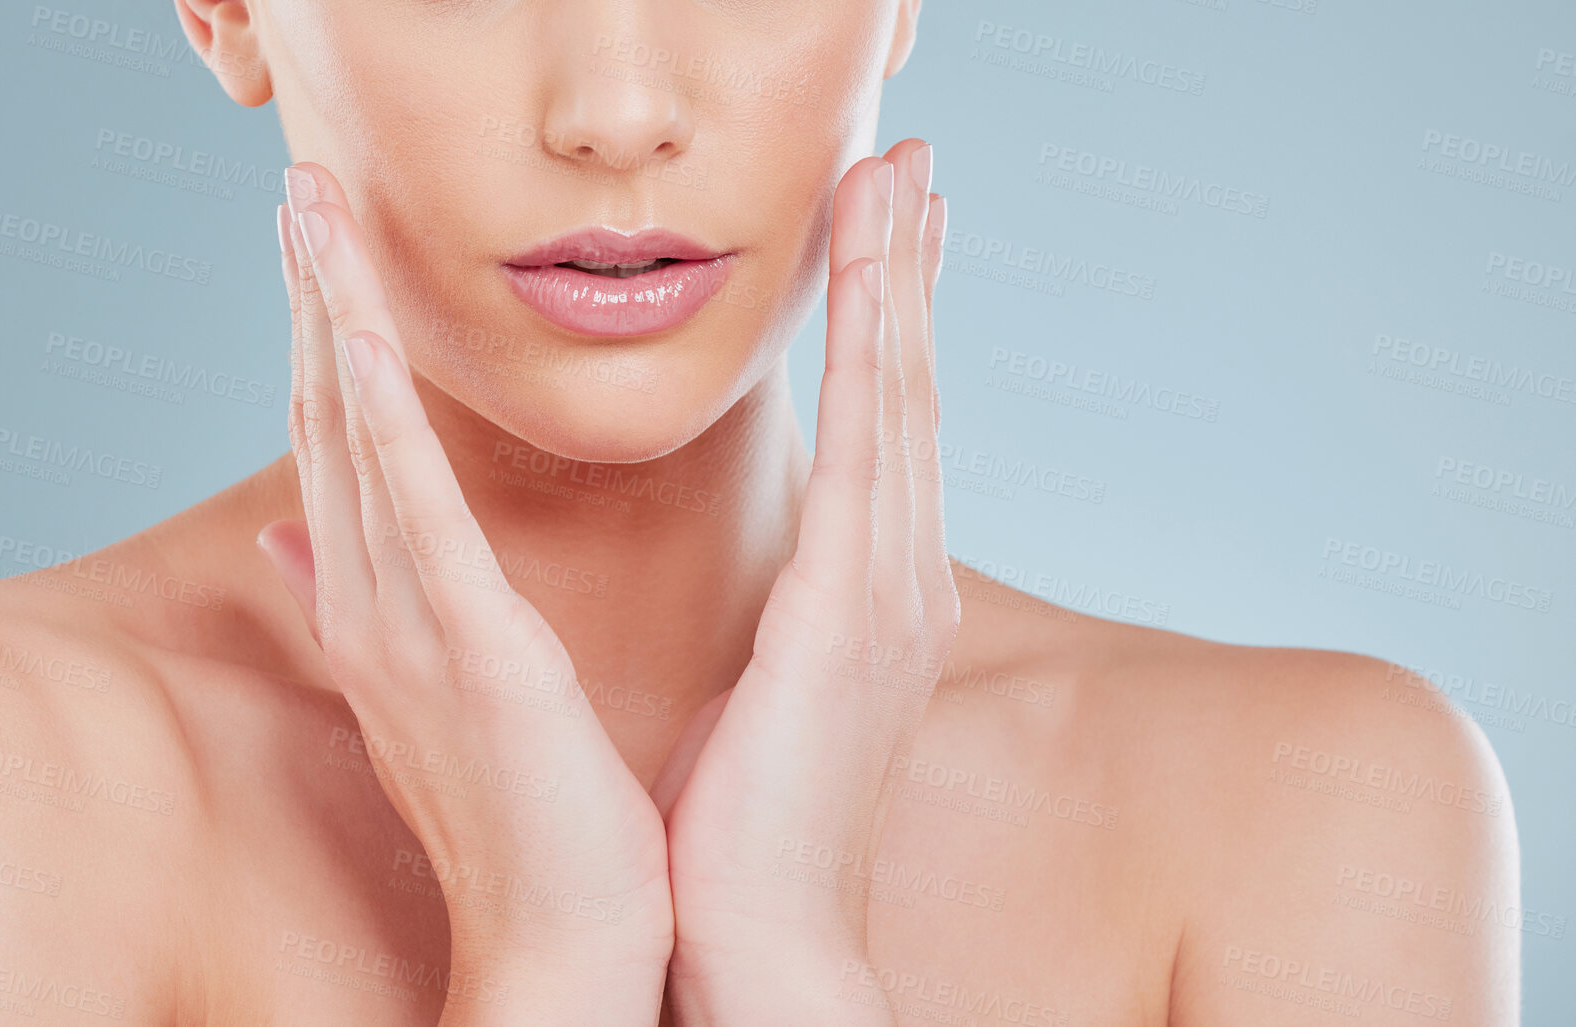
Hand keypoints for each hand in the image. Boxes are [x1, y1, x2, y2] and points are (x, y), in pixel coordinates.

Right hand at [261, 164, 673, 1024]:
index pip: (342, 449)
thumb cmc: (523, 816)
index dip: (326, 340)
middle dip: (313, 301)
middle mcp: (370, 610)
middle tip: (302, 189)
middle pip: (330, 425)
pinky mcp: (469, 650)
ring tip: (313, 215)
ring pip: (354, 445)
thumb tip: (292, 528)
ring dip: (331, 322)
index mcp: (378, 611)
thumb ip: (360, 598)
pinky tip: (361, 340)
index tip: (324, 250)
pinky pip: (413, 513)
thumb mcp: (435, 690)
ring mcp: (408, 629)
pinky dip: (380, 421)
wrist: (560, 939)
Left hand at [656, 141, 956, 1023]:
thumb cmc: (742, 824)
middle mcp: (898, 580)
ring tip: (897, 175)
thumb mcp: (760, 690)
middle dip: (909, 274)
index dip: (890, 326)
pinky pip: (870, 452)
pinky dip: (878, 351)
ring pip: (901, 400)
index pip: (886, 431)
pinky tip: (877, 275)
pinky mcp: (849, 614)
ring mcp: (887, 594)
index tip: (885, 237)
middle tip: (910, 165)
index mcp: (869, 596)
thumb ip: (779, 615)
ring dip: (899, 280)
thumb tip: (774, 584)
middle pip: (909, 393)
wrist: (755, 936)